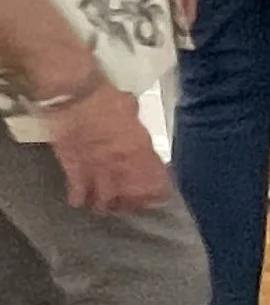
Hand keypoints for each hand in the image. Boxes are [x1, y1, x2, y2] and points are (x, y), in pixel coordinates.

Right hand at [48, 80, 171, 215]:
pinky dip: (81, 199)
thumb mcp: (132, 111)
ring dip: (108, 206)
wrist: (75, 97)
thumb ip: (135, 127)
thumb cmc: (107, 98)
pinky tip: (83, 201)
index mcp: (140, 150)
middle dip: (135, 204)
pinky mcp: (73, 170)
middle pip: (132, 197)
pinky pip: (79, 194)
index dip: (159, 192)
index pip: (156, 181)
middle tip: (135, 205)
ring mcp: (96, 170)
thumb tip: (133, 128)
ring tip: (110, 207)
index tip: (160, 196)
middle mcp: (121, 166)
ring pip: (106, 202)